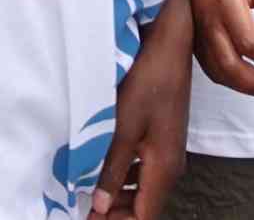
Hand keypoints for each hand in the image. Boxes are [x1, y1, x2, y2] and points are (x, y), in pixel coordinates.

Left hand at [94, 4, 191, 216]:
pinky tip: (104, 173)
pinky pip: (145, 173)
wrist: (170, 50)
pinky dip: (125, 181)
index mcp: (163, 169)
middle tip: (83, 209)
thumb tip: (99, 207)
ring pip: (143, 191)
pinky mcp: (163, 141)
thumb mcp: (122, 128)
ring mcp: (168, 154)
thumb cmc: (147, 85)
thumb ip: (111, 170)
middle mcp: (170, 168)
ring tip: (88, 196)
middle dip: (115, 215)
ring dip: (118, 199)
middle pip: (144, 207)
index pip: (144, 217)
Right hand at [188, 0, 253, 96]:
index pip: (248, 43)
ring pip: (218, 72)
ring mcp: (197, 32)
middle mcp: (208, 22)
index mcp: (226, 2)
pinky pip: (209, 68)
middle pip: (230, 66)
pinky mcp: (192, 38)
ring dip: (243, 87)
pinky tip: (245, 78)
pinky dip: (228, 79)